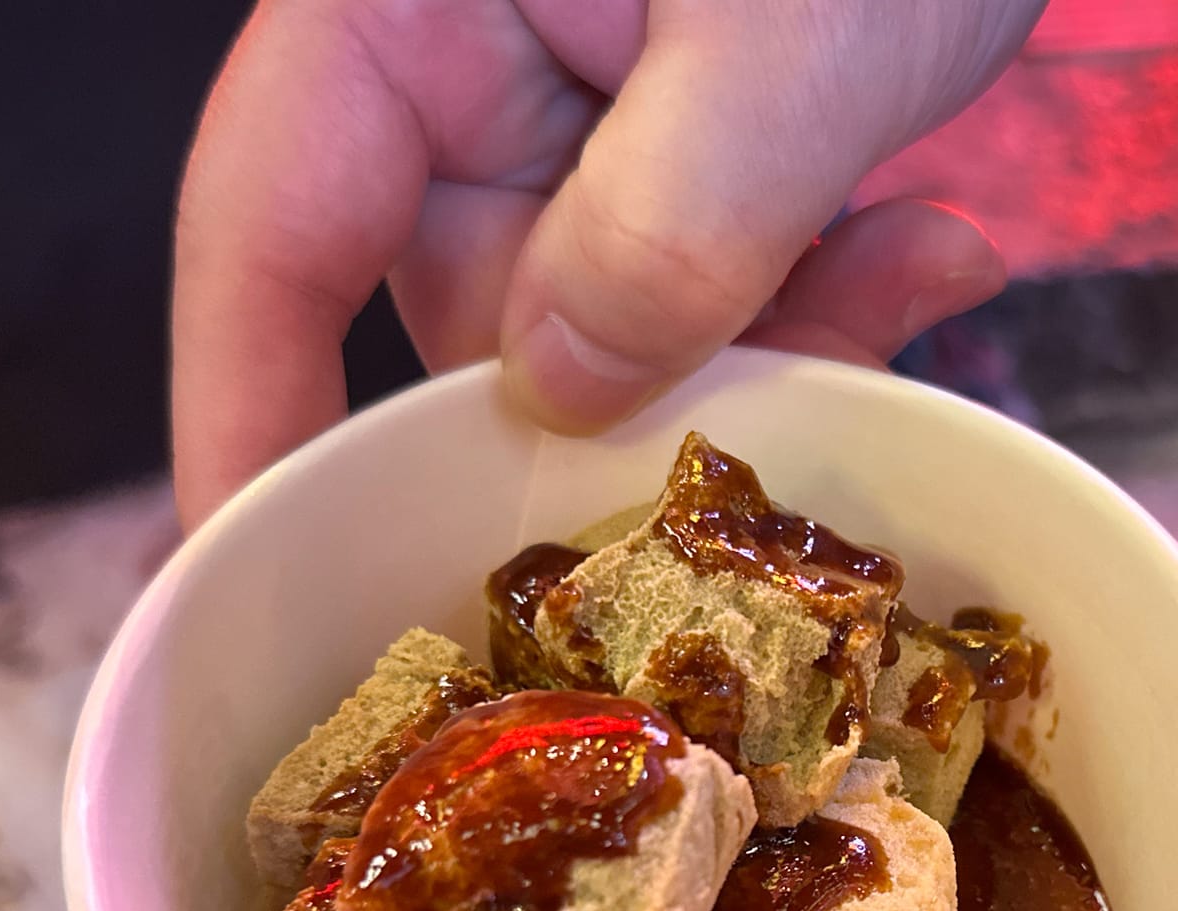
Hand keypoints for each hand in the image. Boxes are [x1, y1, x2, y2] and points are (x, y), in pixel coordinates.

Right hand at [173, 0, 1040, 527]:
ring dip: (764, 352)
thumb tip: (560, 396)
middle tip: (765, 458)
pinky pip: (706, 283)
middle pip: (473, 320)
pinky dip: (815, 298)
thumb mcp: (789, 35)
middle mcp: (460, 69)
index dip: (248, 425)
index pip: (269, 238)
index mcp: (401, 6)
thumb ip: (670, 224)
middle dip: (620, 418)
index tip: (257, 585)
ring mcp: (572, 109)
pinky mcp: (675, 138)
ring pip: (614, 330)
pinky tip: (930, 249)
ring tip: (907, 275)